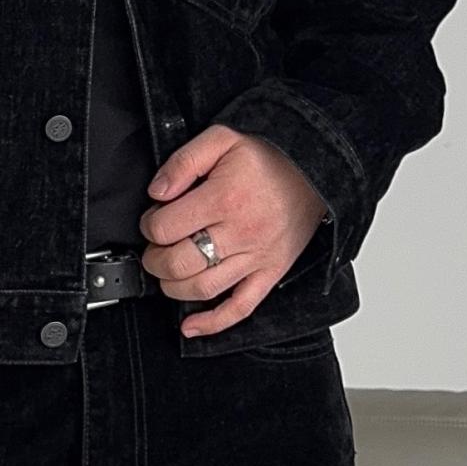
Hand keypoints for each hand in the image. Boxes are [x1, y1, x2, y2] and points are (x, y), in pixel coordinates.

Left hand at [139, 125, 329, 335]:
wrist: (317, 167)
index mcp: (224, 198)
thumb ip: (184, 161)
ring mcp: (257, 258)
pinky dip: (212, 324)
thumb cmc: (270, 155)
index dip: (149, 225)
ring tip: (168, 273)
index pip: (165, 228)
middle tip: (154, 249)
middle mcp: (240, 233)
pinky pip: (240, 308)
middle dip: (154, 260)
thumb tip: (157, 192)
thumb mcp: (222, 138)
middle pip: (178, 264)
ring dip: (173, 288)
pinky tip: (190, 327)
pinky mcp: (270, 273)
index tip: (153, 220)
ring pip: (202, 290)